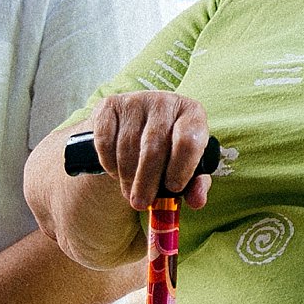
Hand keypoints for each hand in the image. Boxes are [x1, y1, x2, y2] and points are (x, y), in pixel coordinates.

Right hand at [87, 92, 213, 209]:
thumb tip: (197, 201)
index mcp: (192, 113)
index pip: (189, 140)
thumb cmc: (170, 149)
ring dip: (127, 176)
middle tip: (141, 203)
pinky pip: (105, 140)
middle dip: (147, 181)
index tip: (174, 188)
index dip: (181, 168)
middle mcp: (165, 101)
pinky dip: (108, 162)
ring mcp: (136, 100)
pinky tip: (116, 171)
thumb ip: (196, 184)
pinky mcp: (110, 105)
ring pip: (128, 146)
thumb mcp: (187, 164)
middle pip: (154, 147)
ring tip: (129, 191)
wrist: (138, 126)